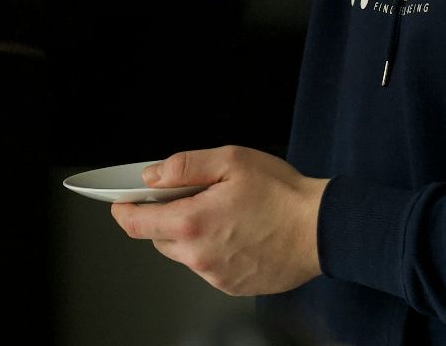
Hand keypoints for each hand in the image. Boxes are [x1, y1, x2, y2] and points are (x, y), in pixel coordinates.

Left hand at [110, 145, 329, 296]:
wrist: (321, 229)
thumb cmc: (283, 194)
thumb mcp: (232, 161)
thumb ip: (185, 166)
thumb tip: (153, 175)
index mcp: (192, 222)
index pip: (136, 224)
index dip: (124, 210)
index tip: (124, 202)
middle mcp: (198, 255)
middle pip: (158, 239)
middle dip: (166, 218)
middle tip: (194, 197)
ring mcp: (214, 275)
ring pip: (185, 254)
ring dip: (192, 235)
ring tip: (226, 215)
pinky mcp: (231, 285)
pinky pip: (208, 267)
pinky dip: (214, 250)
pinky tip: (240, 233)